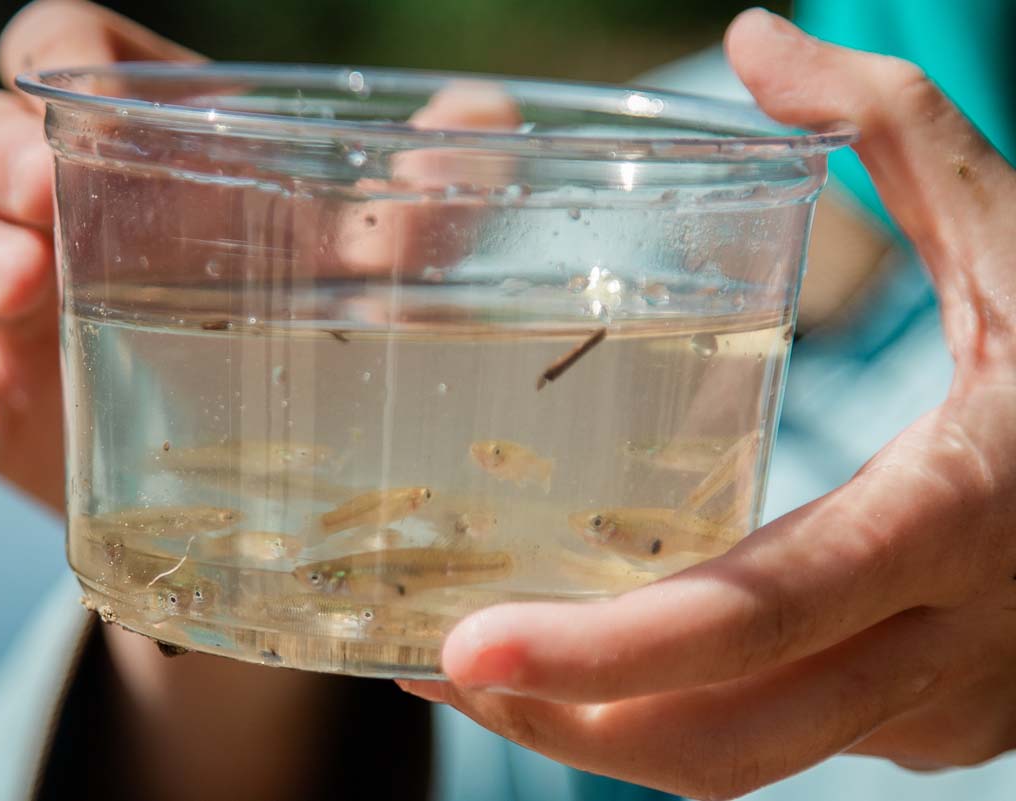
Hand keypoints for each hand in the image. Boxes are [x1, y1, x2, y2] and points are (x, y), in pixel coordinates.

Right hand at [0, 2, 518, 512]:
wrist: (267, 477)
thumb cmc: (308, 326)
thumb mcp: (369, 258)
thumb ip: (428, 192)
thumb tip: (483, 119)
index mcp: (145, 151)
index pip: (63, 58)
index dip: (48, 61)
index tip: (66, 103)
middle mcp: (65, 219)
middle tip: (39, 196)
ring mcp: (21, 313)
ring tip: (20, 287)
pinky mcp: (6, 404)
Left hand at [400, 10, 1015, 798]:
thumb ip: (892, 130)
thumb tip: (755, 39)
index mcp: (953, 515)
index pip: (755, 613)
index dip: (603, 651)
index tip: (462, 649)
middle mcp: (947, 642)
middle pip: (721, 735)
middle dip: (561, 723)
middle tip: (436, 664)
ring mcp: (947, 707)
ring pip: (743, 756)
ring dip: (606, 730)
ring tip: (495, 669)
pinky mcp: (939, 726)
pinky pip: (784, 737)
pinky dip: (683, 713)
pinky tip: (615, 656)